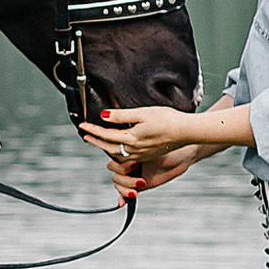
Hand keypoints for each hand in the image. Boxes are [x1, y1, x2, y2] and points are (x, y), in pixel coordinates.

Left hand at [79, 105, 196, 165]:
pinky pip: (128, 155)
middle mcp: (135, 150)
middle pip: (109, 147)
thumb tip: (103, 115)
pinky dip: (118, 151)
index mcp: (131, 139)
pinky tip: (119, 147)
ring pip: (118, 153)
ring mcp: (142, 154)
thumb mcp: (142, 113)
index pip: (106, 135)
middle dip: (96, 141)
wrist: (187, 131)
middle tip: (86, 136)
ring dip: (106, 147)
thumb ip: (121, 115)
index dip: (93, 130)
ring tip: (100, 141)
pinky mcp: (148, 155)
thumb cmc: (167, 119)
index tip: (81, 125)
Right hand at [108, 142, 207, 200]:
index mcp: (127, 152)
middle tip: (141, 180)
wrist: (180, 157)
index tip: (135, 165)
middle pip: (115, 175)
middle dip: (125, 179)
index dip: (121, 167)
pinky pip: (124, 193)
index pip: (113, 162)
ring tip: (137, 190)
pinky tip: (122, 203)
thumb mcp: (153, 148)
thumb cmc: (168, 147)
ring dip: (125, 189)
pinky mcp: (138, 185)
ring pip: (118, 184)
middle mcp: (127, 163)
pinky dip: (122, 198)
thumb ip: (138, 149)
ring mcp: (131, 175)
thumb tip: (126, 147)